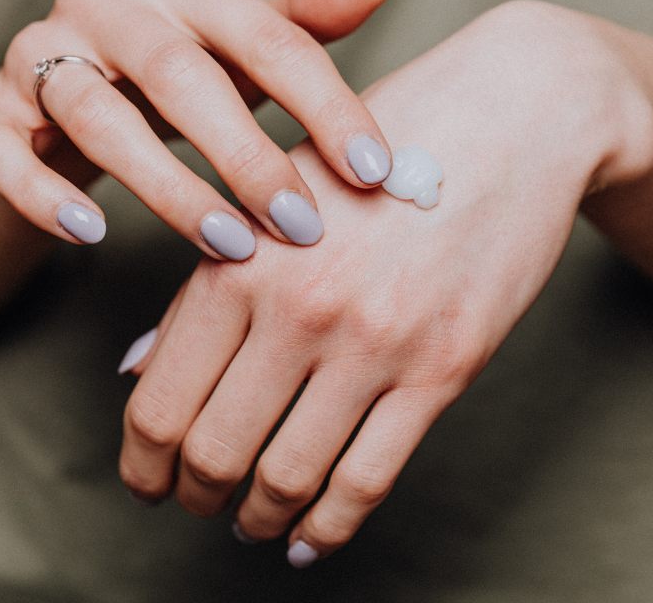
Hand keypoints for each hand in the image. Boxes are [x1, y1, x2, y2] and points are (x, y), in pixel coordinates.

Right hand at [0, 0, 398, 256]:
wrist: (50, 102)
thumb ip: (304, 18)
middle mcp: (103, 0)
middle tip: (302, 225)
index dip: (326, 105)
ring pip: (95, 115)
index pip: (267, 36)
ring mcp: (36, 53)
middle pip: (179, 74)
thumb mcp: (240, 47)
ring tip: (228, 244)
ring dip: (166, 187)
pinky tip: (92, 235)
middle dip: (246, 156)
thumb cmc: (172, 76)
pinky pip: (4, 153)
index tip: (374, 173)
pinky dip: (45, 195)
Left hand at [117, 1, 652, 563]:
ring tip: (252, 522)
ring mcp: (373, 341)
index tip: (147, 482)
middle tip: (197, 504)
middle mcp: (297, 306)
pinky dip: (329, 528)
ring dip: (257, 518)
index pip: (159, 401)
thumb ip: (205, 285)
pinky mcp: (443, 367)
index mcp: (239, 258)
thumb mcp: (276, 195)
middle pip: (213, 451)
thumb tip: (137, 374)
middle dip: (194, 496)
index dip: (143, 463)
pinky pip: (368, 480)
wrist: (515, 114)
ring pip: (287, 477)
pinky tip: (311, 539)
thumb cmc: (382, 145)